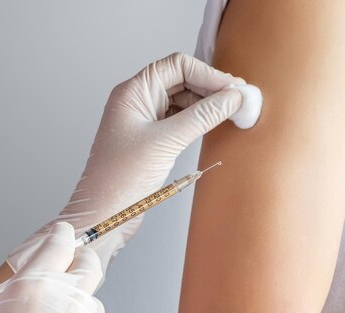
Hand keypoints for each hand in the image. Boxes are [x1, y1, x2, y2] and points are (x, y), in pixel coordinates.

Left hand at [8, 52, 260, 282]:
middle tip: (240, 100)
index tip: (234, 89)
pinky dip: (198, 120)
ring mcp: (143, 120)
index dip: (208, 74)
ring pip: (182, 100)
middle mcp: (136, 101)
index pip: (177, 66)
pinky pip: (178, 120)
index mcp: (133, 92)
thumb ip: (203, 116)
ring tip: (233, 112)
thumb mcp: (166, 142)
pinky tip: (215, 125)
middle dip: (211, 88)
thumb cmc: (120, 179)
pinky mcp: (150, 139)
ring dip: (207, 104)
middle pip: (182, 80)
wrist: (104, 215)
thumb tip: (233, 97)